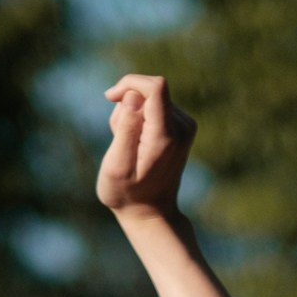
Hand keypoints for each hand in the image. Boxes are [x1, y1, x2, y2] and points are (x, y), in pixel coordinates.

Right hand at [98, 73, 196, 219]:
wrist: (150, 213)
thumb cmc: (127, 194)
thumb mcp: (117, 166)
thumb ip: (125, 128)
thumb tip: (133, 96)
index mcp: (166, 135)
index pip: (155, 87)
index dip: (130, 83)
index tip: (111, 98)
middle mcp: (182, 126)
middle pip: (148, 90)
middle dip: (126, 105)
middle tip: (118, 137)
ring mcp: (186, 125)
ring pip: (149, 98)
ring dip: (131, 115)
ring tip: (127, 145)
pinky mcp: (183, 125)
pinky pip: (155, 106)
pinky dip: (140, 118)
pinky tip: (136, 143)